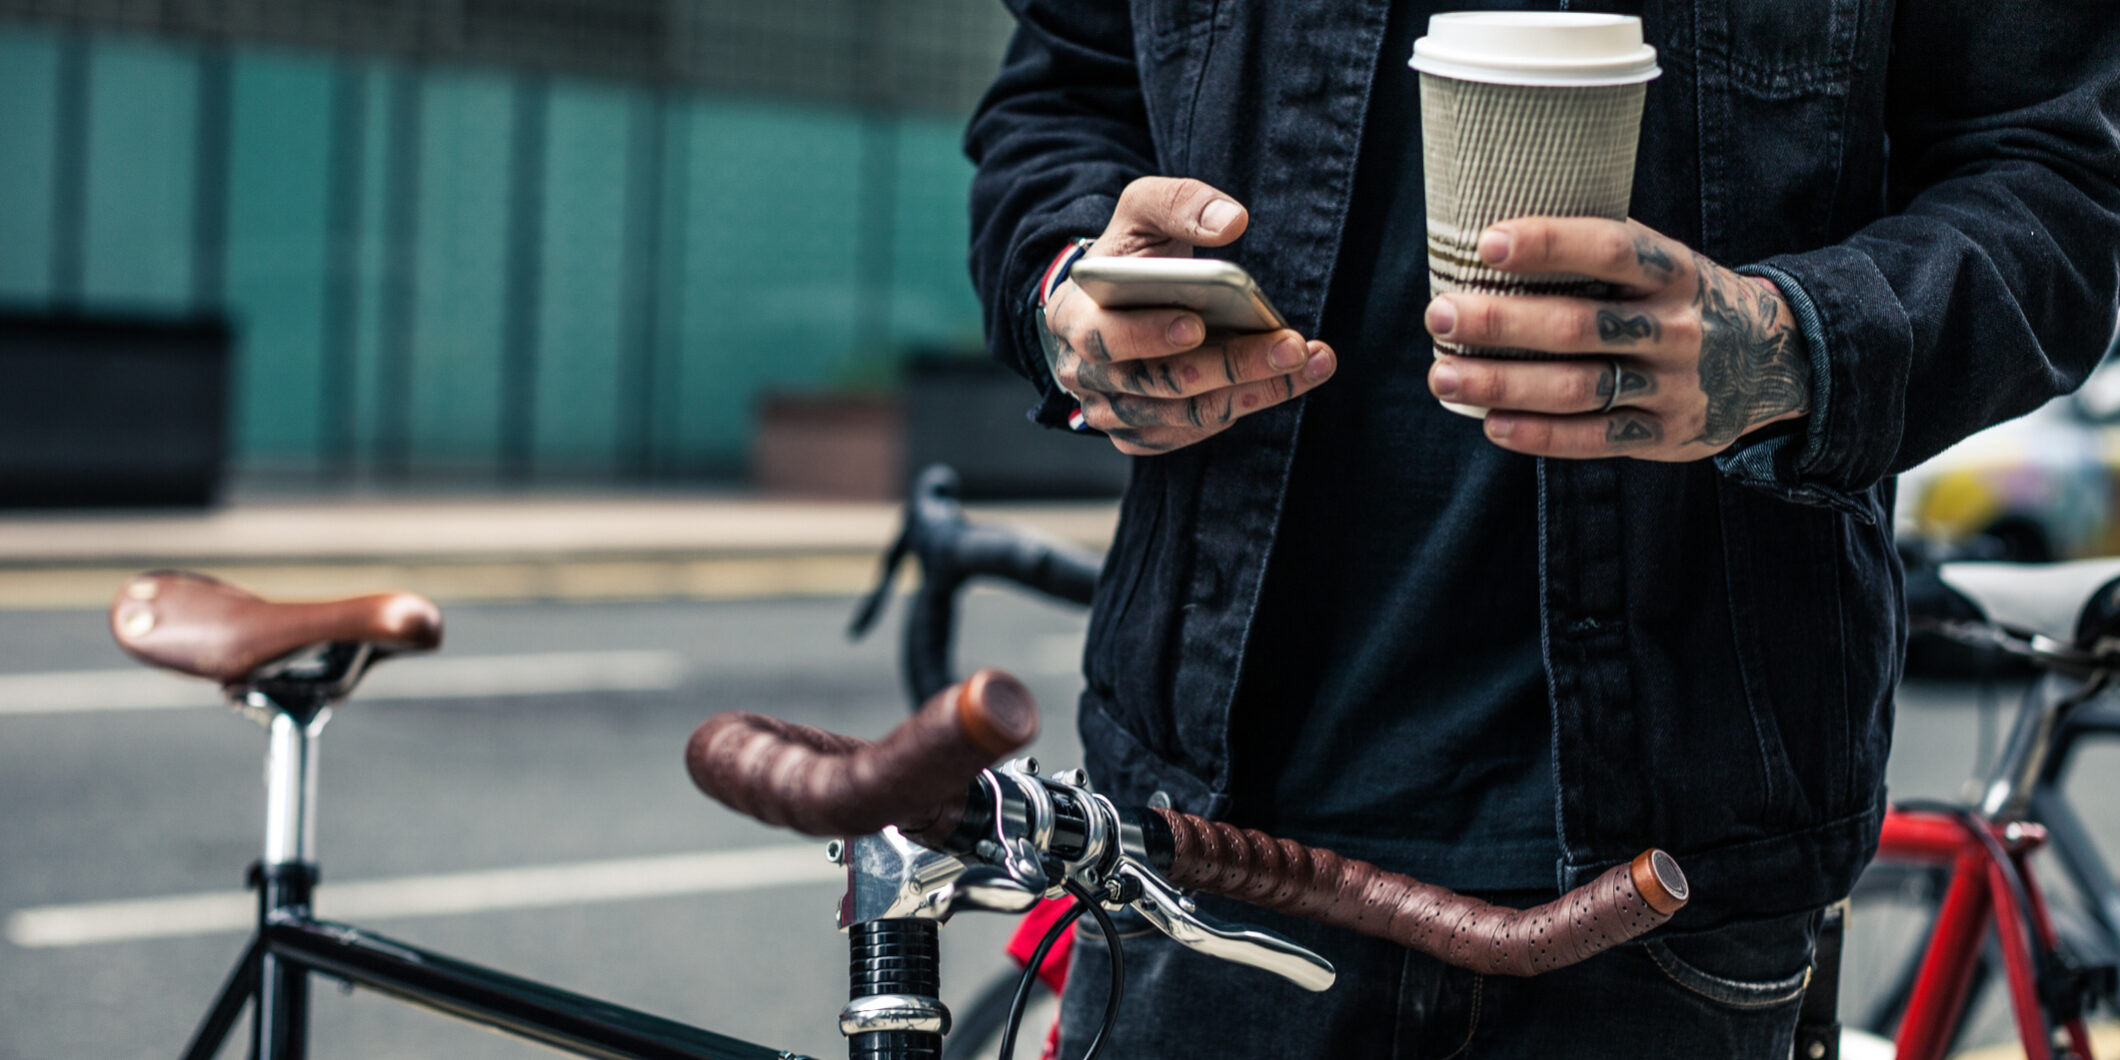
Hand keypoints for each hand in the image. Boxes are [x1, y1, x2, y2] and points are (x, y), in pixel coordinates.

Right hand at [1042, 177, 1337, 454]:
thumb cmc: (1134, 253)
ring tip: (1309, 361)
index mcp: (1073, 317)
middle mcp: (1084, 375)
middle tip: (1290, 345)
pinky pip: (1196, 431)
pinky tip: (1291, 380)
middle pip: (1159, 383)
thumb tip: (1232, 222)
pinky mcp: (1143, 433)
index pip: (1104, 338)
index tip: (1197, 325)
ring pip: (1187, 414)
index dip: (1148, 336)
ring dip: (1255, 390)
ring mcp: (1112, 411)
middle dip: (1230, 365)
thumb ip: (1180, 202)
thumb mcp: (1144, 210)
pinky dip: (1248, 406)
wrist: (1121, 299)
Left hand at [1423, 218, 1809, 460]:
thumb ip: (1601, 256)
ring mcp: (1675, 386)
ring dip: (1502, 383)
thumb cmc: (1677, 302)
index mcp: (1675, 270)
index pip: (1611, 249)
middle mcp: (1678, 328)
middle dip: (1500, 322)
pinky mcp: (1667, 436)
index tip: (1485, 244)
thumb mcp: (1662, 264)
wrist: (1769, 362)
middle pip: (1579, 326)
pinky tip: (1490, 422)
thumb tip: (1490, 241)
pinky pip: (1595, 439)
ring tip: (1442, 376)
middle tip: (1438, 315)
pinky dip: (1538, 433)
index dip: (1549, 244)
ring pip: (1579, 388)